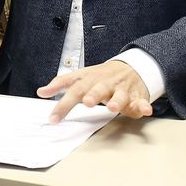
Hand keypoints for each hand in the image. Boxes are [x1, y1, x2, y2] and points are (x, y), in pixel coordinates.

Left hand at [37, 61, 151, 123]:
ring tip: (113, 107)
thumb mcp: (80, 76)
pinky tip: (145, 110)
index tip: (53, 118)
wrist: (131, 66)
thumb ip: (61, 84)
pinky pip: (141, 102)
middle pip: (98, 89)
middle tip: (88, 102)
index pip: (73, 89)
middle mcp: (105, 83)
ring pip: (120, 94)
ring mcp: (122, 89)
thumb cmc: (102, 76)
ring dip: (117, 100)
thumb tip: (41, 92)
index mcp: (90, 79)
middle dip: (93, 95)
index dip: (63, 104)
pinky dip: (143, 106)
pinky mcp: (137, 96)